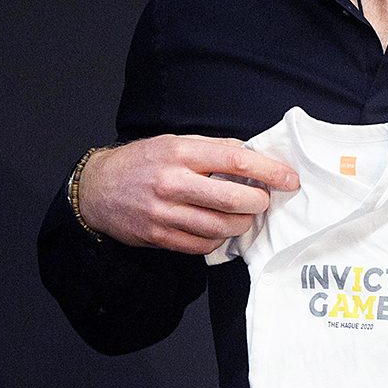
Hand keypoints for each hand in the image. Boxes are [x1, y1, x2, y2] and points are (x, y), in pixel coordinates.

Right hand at [76, 134, 299, 253]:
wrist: (98, 189)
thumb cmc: (142, 163)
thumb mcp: (174, 142)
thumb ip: (212, 148)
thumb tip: (251, 154)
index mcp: (180, 153)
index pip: (236, 161)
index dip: (269, 172)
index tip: (289, 179)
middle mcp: (171, 182)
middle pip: (232, 200)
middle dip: (258, 203)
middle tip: (264, 201)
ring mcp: (164, 213)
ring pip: (220, 227)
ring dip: (242, 224)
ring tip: (244, 216)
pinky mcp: (159, 236)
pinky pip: (202, 244)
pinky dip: (219, 238)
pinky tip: (220, 228)